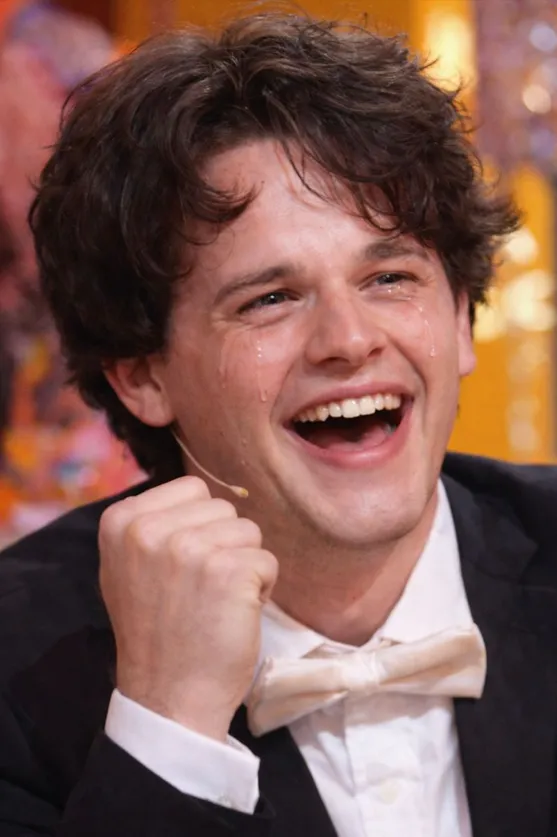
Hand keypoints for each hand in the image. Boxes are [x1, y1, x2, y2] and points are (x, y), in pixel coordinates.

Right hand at [98, 476, 277, 741]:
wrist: (168, 697)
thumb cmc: (155, 633)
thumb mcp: (128, 567)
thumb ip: (153, 525)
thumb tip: (197, 493)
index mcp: (121, 520)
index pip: (192, 488)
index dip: (199, 527)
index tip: (180, 569)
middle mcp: (149, 529)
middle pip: (222, 507)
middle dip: (223, 545)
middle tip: (201, 589)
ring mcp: (188, 548)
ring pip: (248, 531)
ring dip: (243, 566)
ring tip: (216, 602)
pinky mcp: (228, 570)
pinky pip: (267, 561)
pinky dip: (261, 589)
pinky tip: (234, 615)